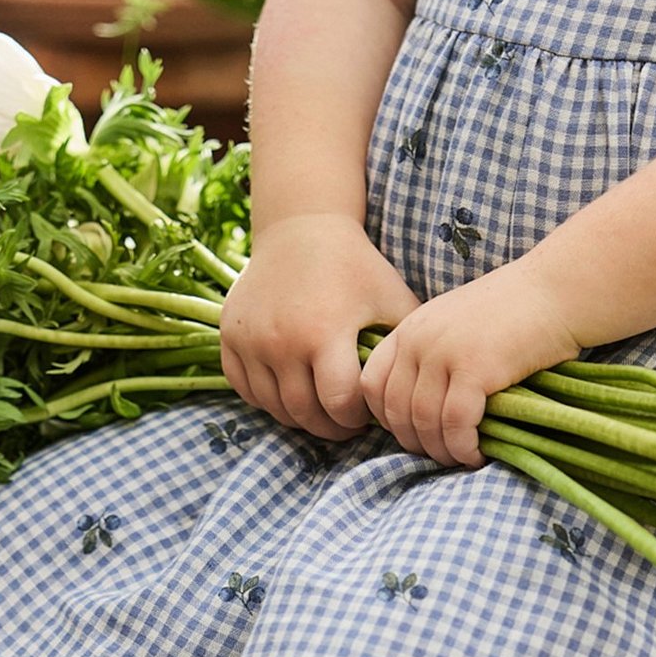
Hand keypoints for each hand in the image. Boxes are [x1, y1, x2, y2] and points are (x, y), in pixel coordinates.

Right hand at [220, 213, 420, 439]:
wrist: (300, 229)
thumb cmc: (355, 268)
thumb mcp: (392, 298)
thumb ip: (408, 345)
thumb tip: (425, 390)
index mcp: (324, 331)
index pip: (338, 404)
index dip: (355, 419)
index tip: (365, 417)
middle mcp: (281, 340)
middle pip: (304, 413)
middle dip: (330, 427)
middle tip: (344, 424)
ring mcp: (250, 340)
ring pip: (274, 407)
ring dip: (300, 418)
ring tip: (320, 409)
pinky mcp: (230, 337)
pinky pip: (247, 391)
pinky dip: (269, 400)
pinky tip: (291, 390)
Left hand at [358, 257, 583, 466]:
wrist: (557, 289)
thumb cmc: (514, 312)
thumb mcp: (455, 326)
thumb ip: (431, 357)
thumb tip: (417, 414)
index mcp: (410, 328)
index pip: (372, 384)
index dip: (385, 419)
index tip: (411, 433)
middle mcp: (419, 339)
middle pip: (396, 409)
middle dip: (414, 443)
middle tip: (439, 455)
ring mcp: (444, 352)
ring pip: (424, 421)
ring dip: (441, 451)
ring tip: (460, 458)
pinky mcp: (475, 367)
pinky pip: (456, 424)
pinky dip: (463, 447)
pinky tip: (477, 454)